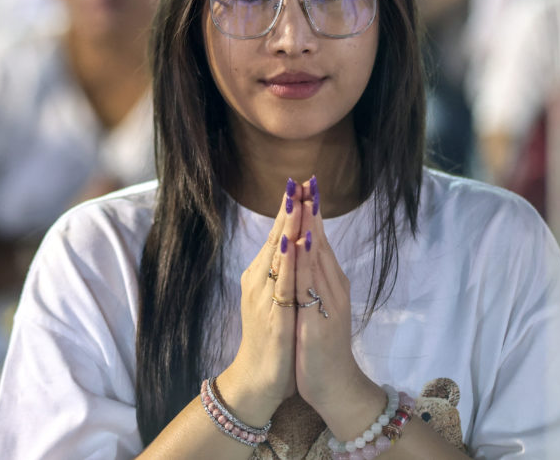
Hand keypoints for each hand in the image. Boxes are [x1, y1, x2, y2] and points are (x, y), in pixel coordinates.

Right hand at [220, 178, 303, 415]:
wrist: (259, 379)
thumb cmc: (271, 340)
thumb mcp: (277, 300)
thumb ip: (281, 274)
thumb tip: (290, 247)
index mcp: (263, 276)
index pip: (278, 236)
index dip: (288, 210)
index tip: (300, 184)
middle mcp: (259, 281)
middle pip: (275, 238)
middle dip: (287, 209)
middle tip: (296, 181)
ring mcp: (264, 297)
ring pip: (277, 255)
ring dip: (287, 226)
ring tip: (295, 201)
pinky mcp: (272, 315)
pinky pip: (282, 282)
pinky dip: (288, 260)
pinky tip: (293, 243)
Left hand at [293, 177, 368, 412]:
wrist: (334, 387)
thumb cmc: (321, 345)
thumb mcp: (317, 304)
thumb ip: (313, 277)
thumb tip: (306, 250)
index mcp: (329, 282)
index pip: (319, 239)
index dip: (312, 212)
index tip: (305, 183)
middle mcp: (332, 287)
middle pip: (320, 242)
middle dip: (312, 211)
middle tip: (306, 180)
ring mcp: (328, 303)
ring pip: (316, 259)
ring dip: (310, 228)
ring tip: (305, 200)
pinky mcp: (318, 321)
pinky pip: (309, 286)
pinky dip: (305, 262)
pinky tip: (302, 243)